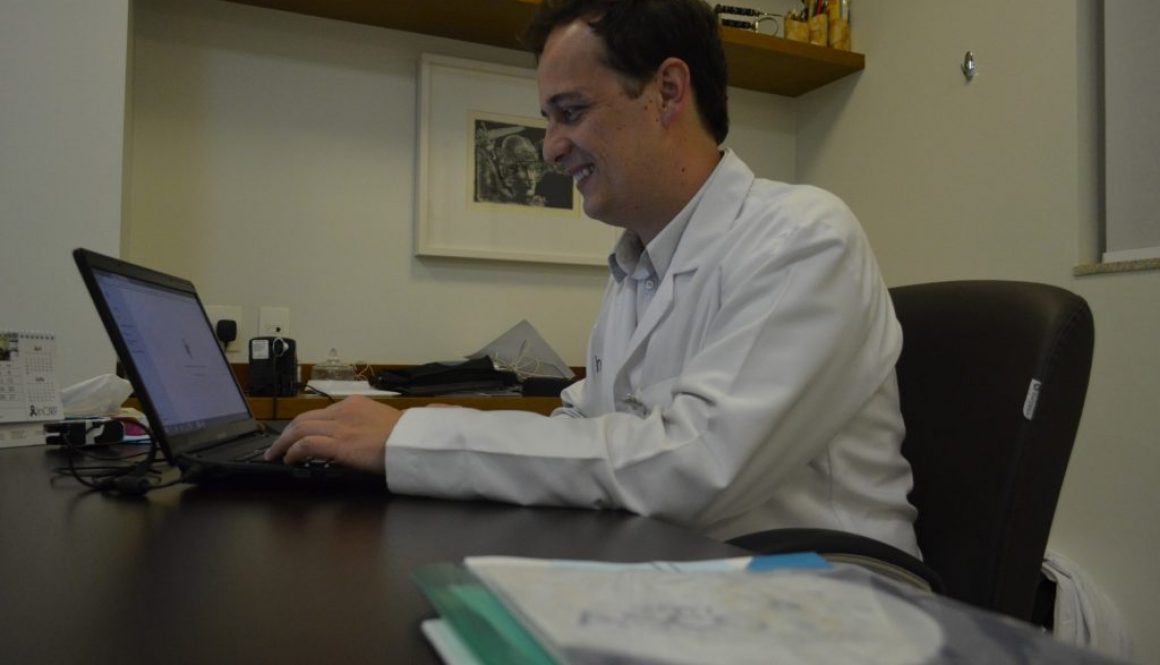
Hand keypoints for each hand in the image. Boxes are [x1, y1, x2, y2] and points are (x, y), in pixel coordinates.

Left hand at [264, 396, 400, 472]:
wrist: (414, 442)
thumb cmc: (405, 436)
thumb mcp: (383, 421)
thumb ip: (366, 423)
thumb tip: (358, 436)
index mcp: (355, 404)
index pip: (320, 412)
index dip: (303, 425)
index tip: (297, 435)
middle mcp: (344, 412)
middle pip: (303, 418)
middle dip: (286, 432)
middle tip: (277, 445)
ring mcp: (341, 427)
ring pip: (299, 429)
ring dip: (283, 442)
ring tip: (276, 454)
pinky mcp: (340, 444)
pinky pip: (307, 444)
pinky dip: (293, 451)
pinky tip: (289, 459)